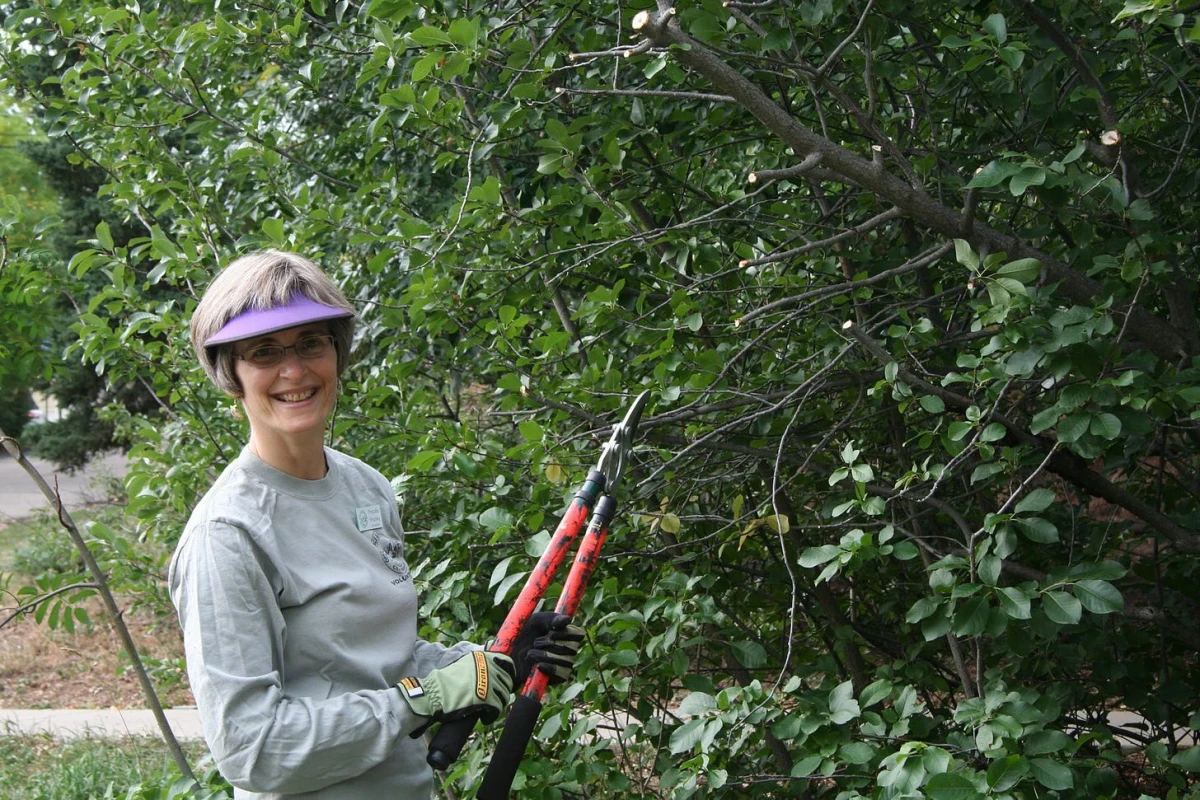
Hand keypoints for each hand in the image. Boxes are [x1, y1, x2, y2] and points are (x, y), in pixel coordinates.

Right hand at [397, 651, 514, 736]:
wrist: (434, 693)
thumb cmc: (446, 681)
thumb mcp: (465, 664)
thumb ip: (480, 665)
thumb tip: (496, 672)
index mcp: (483, 657)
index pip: (507, 662)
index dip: (510, 674)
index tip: (508, 682)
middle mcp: (488, 667)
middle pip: (507, 681)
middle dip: (503, 691)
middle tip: (496, 699)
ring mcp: (488, 682)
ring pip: (504, 695)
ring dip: (498, 704)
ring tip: (489, 710)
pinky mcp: (486, 698)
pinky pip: (497, 708)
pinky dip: (492, 715)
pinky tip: (485, 718)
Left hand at [510, 612, 585, 685]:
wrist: (506, 656)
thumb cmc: (520, 635)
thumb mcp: (534, 621)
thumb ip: (551, 618)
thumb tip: (568, 619)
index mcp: (563, 633)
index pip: (578, 634)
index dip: (567, 634)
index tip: (551, 631)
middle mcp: (566, 649)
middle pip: (572, 648)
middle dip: (551, 644)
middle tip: (536, 642)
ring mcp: (562, 664)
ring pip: (567, 661)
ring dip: (546, 656)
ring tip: (531, 654)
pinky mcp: (556, 678)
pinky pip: (563, 675)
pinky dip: (550, 668)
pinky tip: (538, 666)